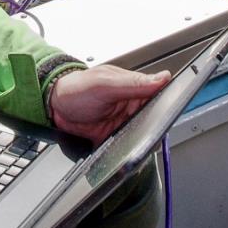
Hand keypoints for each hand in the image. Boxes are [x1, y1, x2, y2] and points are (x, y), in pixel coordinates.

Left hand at [47, 66, 169, 144]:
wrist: (54, 107)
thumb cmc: (76, 89)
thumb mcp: (104, 84)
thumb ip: (133, 83)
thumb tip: (163, 78)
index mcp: (134, 87)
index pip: (160, 94)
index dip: (170, 102)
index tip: (173, 109)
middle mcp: (132, 105)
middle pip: (156, 118)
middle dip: (157, 125)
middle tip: (148, 127)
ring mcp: (125, 123)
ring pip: (145, 134)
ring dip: (143, 139)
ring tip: (135, 137)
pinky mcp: (117, 138)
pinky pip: (129, 147)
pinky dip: (129, 149)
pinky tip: (127, 149)